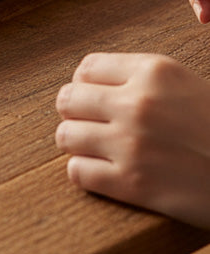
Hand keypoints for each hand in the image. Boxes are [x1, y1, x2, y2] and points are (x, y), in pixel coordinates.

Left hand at [56, 52, 209, 228]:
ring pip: (66, 135)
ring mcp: (131, 144)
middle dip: (75, 112)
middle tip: (89, 123)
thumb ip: (143, 78)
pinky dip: (84, 172)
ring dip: (76, 143)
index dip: (85, 84)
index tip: (93, 97)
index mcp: (154, 71)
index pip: (86, 68)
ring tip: (93, 148)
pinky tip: (101, 172)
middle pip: (68, 99)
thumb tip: (92, 81)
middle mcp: (137, 102)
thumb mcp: (187, 84)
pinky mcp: (132, 184)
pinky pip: (77, 172)